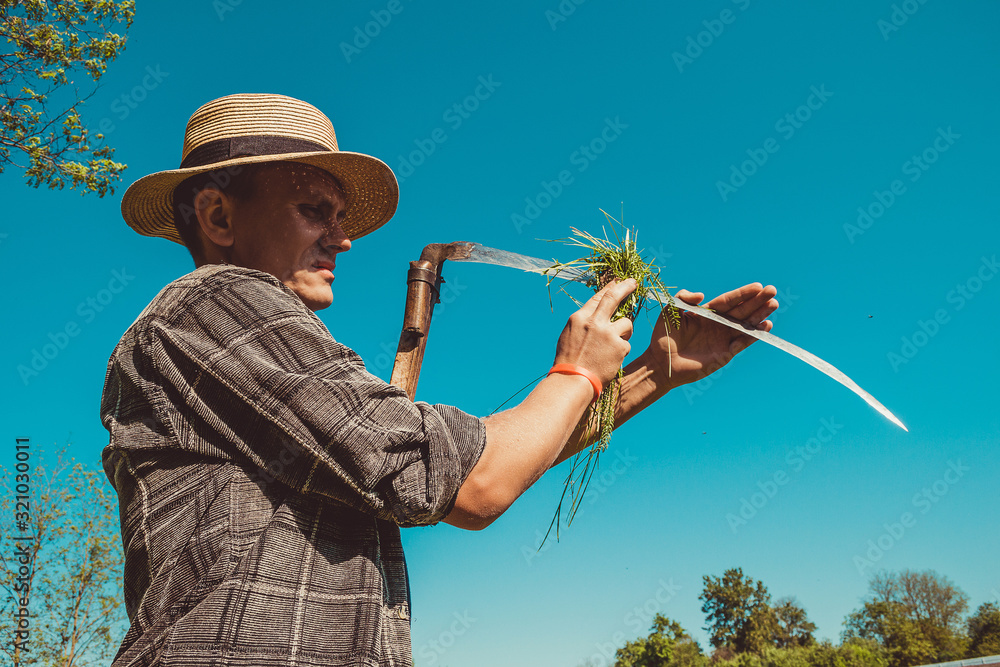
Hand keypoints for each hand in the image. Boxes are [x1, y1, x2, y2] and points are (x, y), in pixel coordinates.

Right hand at [554, 278, 636, 384]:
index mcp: (579, 318)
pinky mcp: (620, 347)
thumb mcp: (570, 336)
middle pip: (614, 297)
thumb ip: (584, 323)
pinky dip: (621, 351)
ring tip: (612, 348)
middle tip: (633, 282)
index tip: (618, 281)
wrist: (573, 381)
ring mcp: (608, 333)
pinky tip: (611, 360)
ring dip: (624, 333)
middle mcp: (594, 322)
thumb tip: (596, 315)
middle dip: (625, 287)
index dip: (610, 287)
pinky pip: (627, 344)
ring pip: (627, 323)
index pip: (598, 297)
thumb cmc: (569, 361)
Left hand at [647, 283, 777, 388]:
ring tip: (773, 305)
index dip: (743, 294)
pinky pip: (742, 342)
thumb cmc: (663, 337)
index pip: (729, 301)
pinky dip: (754, 335)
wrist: (660, 363)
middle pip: (741, 310)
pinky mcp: (724, 354)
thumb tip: (702, 294)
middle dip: (757, 301)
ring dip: (760, 315)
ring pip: (745, 325)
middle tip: (773, 291)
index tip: (758, 286)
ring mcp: (722, 339)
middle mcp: (717, 325)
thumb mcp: (670, 311)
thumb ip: (684, 298)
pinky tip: (766, 326)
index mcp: (707, 314)